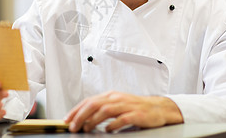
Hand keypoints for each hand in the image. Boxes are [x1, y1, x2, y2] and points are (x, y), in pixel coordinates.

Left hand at [63, 91, 182, 132]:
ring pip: (105, 110)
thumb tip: (84, 119)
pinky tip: (107, 130)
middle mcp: (117, 98)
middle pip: (94, 104)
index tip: (67, 119)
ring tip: (86, 128)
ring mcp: (127, 105)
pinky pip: (121, 119)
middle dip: (80, 115)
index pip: (89, 100)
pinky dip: (112, 125)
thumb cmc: (136, 108)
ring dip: (93, 120)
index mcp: (111, 95)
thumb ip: (103, 109)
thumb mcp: (117, 105)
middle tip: (73, 126)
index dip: (76, 110)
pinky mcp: (136, 114)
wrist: (158, 108)